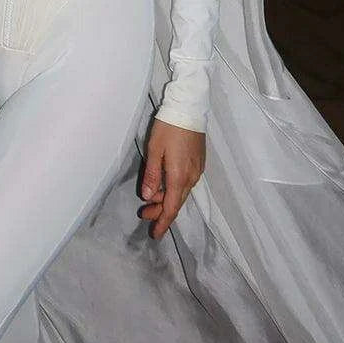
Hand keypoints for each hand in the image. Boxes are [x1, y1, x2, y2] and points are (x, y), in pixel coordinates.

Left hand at [139, 118, 205, 239]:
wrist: (189, 108)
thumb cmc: (168, 128)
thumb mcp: (154, 150)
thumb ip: (152, 175)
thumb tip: (149, 196)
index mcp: (179, 176)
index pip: (172, 207)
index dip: (163, 222)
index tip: (155, 234)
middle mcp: (191, 177)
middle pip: (177, 202)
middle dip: (161, 211)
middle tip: (144, 214)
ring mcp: (197, 170)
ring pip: (182, 192)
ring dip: (167, 199)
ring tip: (151, 200)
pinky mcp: (199, 162)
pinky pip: (186, 182)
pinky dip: (175, 188)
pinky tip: (165, 185)